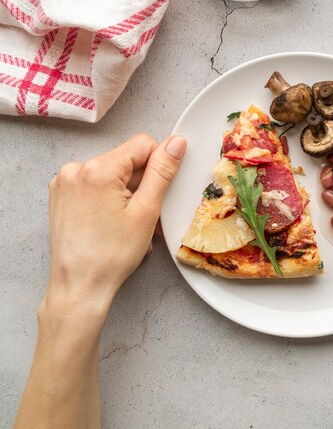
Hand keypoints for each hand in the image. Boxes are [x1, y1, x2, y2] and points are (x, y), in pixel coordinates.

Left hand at [45, 133, 186, 320]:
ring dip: (126, 193)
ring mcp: (64, 182)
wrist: (79, 286)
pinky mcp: (60, 195)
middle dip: (141, 184)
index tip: (160, 191)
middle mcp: (76, 169)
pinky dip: (109, 198)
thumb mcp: (147, 211)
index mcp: (98, 169)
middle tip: (146, 215)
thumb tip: (176, 142)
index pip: (143, 144)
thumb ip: (162, 171)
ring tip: (129, 223)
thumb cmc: (111, 255)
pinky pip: (95, 184)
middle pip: (125, 160)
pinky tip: (113, 221)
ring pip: (111, 173)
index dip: (159, 165)